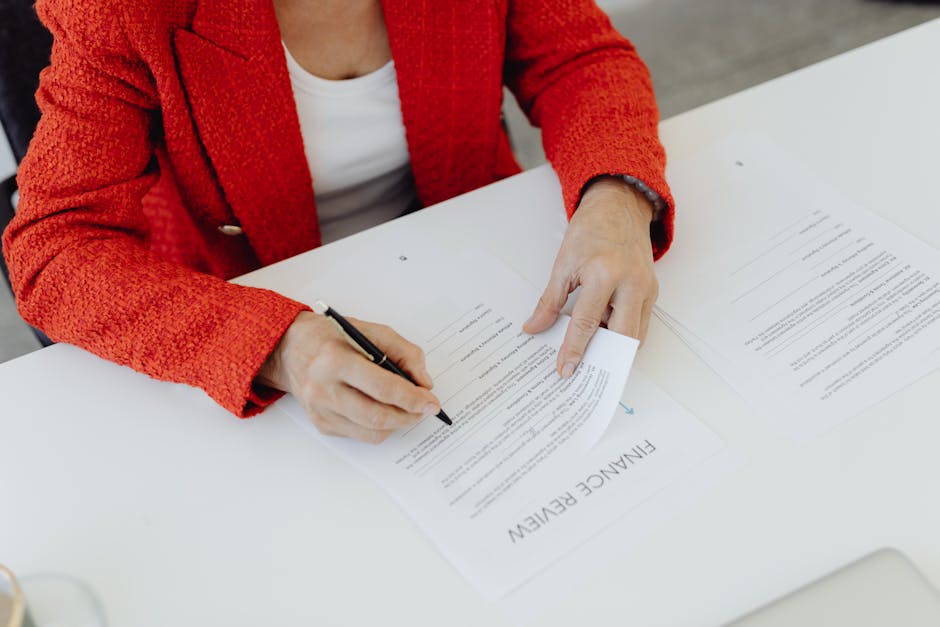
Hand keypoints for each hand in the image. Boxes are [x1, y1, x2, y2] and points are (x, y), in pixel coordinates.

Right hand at [258, 311, 440, 442]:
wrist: (290, 348)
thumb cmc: (332, 337)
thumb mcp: (371, 331)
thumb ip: (404, 352)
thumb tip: (424, 383)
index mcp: (336, 359)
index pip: (383, 388)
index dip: (413, 398)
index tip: (431, 402)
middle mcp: (324, 388)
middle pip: (378, 416)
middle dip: (409, 416)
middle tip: (425, 410)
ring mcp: (320, 410)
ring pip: (371, 432)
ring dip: (397, 424)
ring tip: (408, 410)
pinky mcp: (321, 424)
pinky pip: (360, 435)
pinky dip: (379, 427)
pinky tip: (383, 410)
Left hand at [523, 177, 658, 376]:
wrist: (619, 206)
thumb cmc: (592, 230)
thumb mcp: (563, 264)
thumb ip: (550, 301)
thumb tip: (535, 327)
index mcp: (605, 274)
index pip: (587, 323)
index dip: (574, 349)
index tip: (565, 369)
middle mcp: (631, 283)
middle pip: (622, 337)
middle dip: (603, 359)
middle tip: (583, 373)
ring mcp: (646, 289)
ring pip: (635, 335)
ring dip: (614, 349)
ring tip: (592, 360)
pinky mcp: (652, 292)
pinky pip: (640, 324)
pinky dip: (622, 335)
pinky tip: (604, 341)